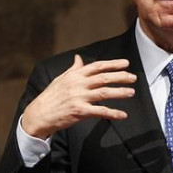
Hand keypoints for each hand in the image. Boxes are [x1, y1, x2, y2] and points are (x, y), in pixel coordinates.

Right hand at [21, 55, 136, 138]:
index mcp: (75, 76)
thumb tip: (78, 58)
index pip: (97, 66)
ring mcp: (79, 98)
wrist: (39, 114)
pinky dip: (112, 113)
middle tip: (133, 77)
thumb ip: (73, 69)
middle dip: (120, 76)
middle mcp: (78, 84)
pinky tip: (123, 114)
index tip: (126, 63)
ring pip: (104, 93)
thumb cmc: (50, 97)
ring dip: (120, 92)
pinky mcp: (79, 111)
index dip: (112, 64)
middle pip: (104, 78)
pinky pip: (100, 111)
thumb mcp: (60, 79)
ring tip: (131, 92)